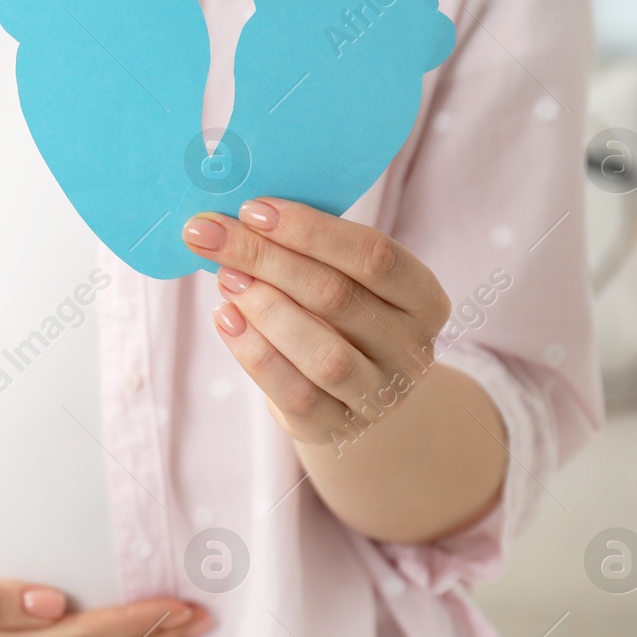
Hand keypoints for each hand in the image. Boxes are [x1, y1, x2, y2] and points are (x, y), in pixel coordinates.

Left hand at [182, 197, 451, 448]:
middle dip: (267, 259)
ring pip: (323, 352)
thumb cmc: (343, 321)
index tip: (254, 209)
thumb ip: (311, 252)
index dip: (312, 230)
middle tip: (213, 234)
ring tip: (224, 276)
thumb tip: (241, 218)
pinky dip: (255, 353)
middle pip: (338, 296)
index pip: (374, 256)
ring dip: (265, 308)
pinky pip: (295, 392)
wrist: (356, 399)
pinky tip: (225, 318)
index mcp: (423, 299)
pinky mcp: (336, 427)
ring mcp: (378, 394)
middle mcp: (410, 349)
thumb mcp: (348, 282)